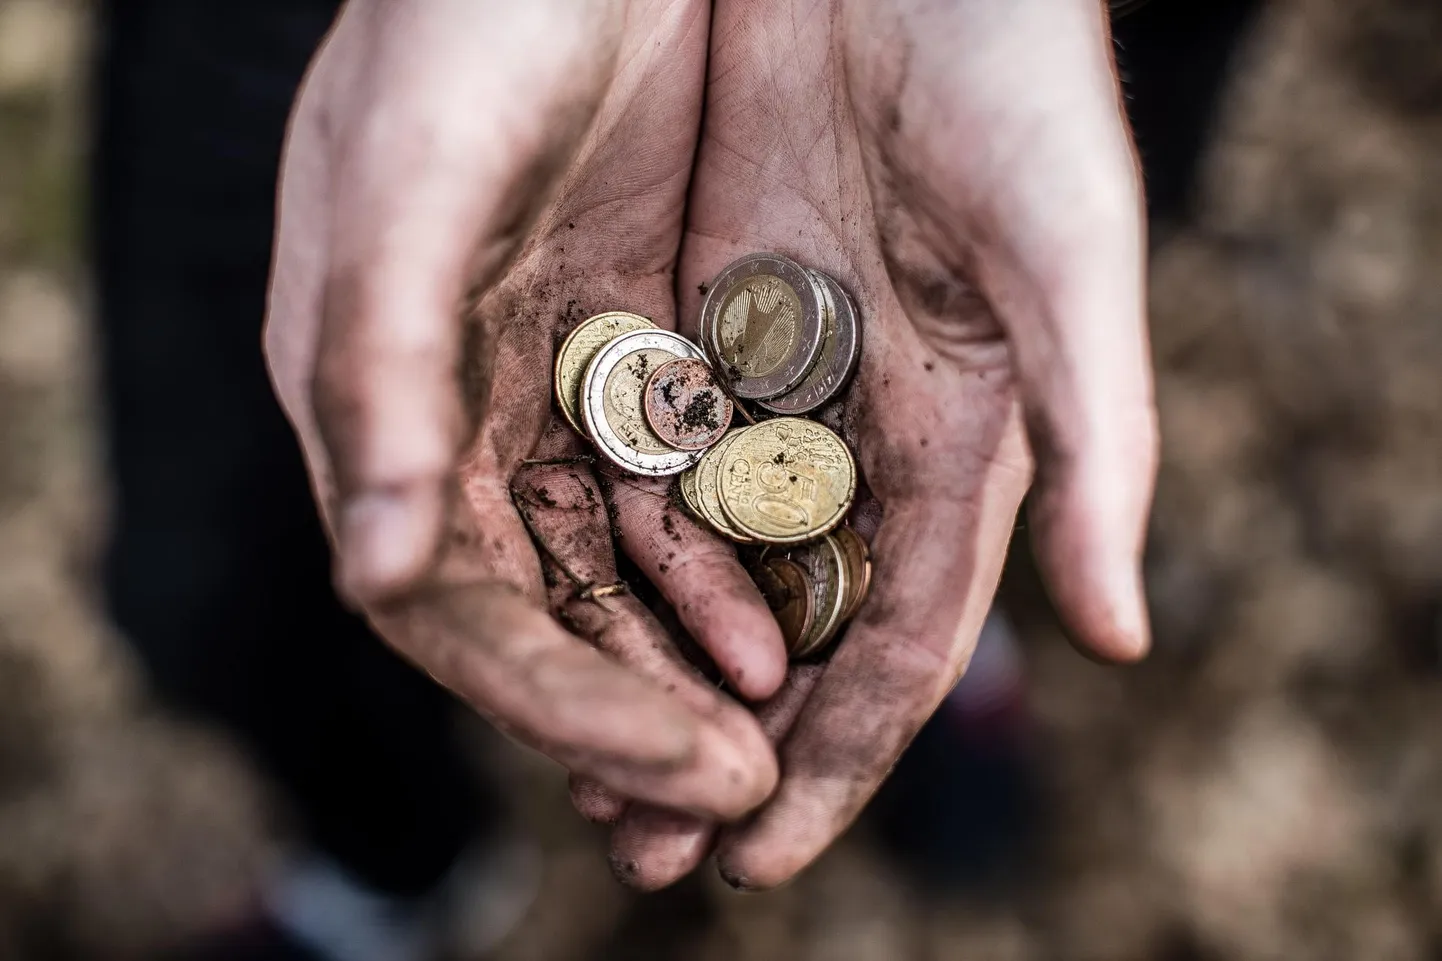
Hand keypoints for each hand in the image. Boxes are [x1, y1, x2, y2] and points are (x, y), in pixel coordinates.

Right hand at [264, 0, 787, 819]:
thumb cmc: (462, 16)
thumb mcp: (412, 180)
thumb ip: (382, 366)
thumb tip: (378, 570)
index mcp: (365, 394)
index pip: (449, 601)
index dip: (556, 700)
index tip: (680, 768)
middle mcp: (446, 412)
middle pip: (531, 609)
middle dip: (625, 714)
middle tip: (736, 797)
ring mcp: (540, 384)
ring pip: (605, 569)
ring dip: (677, 664)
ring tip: (762, 748)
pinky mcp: (624, 349)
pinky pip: (669, 491)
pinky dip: (714, 567)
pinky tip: (775, 630)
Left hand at [607, 0, 1157, 887]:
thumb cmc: (1012, 78)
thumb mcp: (1062, 256)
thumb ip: (1092, 441)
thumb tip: (1118, 637)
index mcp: (961, 443)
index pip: (895, 640)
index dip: (840, 758)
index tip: (763, 857)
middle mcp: (864, 432)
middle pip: (791, 627)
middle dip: (728, 745)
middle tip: (653, 855)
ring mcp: (779, 381)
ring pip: (705, 562)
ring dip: (651, 666)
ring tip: (586, 767)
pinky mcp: (701, 321)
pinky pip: (646, 457)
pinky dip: (607, 545)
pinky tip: (554, 613)